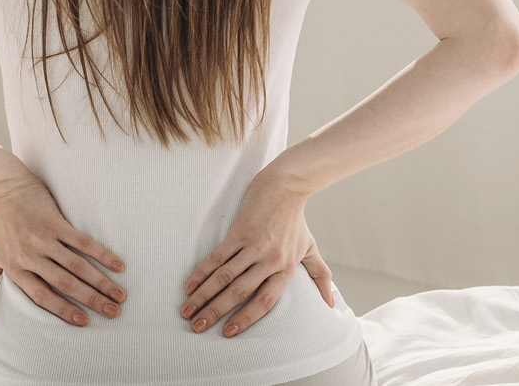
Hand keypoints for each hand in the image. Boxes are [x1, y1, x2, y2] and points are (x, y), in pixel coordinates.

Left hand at [0, 173, 128, 327]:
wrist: (6, 190)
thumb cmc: (0, 229)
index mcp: (16, 269)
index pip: (42, 297)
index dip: (64, 310)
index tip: (84, 321)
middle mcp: (31, 256)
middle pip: (65, 284)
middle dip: (91, 300)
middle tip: (113, 313)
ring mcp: (44, 239)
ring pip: (78, 266)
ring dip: (101, 282)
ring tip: (119, 295)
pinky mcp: (56, 223)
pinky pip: (83, 242)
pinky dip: (102, 255)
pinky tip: (118, 266)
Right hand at [180, 169, 336, 337]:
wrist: (286, 186)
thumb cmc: (297, 220)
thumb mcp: (310, 248)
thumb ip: (320, 276)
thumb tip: (331, 305)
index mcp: (286, 269)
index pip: (265, 301)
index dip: (246, 318)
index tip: (228, 333)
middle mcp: (270, 260)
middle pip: (239, 293)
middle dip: (216, 312)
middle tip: (197, 328)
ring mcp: (254, 246)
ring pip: (225, 277)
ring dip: (204, 296)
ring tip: (187, 311)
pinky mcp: (240, 232)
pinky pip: (217, 257)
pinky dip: (202, 272)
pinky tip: (189, 285)